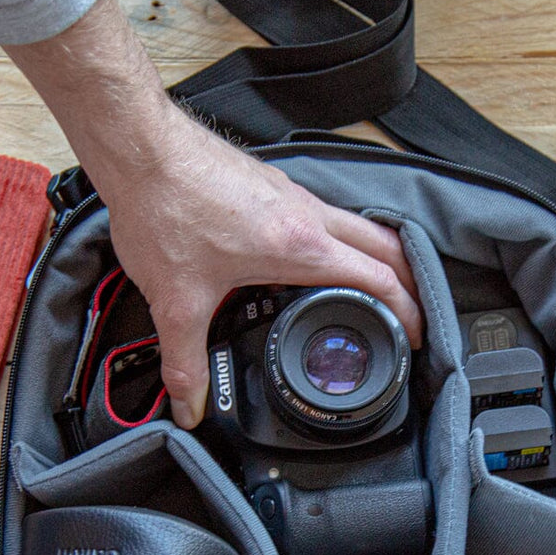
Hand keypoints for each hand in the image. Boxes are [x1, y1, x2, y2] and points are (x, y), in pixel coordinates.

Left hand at [4, 0, 421, 428]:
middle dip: (409, 280)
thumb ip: (185, 362)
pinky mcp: (275, 185)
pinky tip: (317, 260)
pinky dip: (343, 239)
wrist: (140, 147)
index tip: (415, 336)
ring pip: (360, 225)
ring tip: (376, 290)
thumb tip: (189, 407)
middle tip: (411, 313)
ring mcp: (294, 195)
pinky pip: (329, 214)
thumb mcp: (177, 301)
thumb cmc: (164, 210)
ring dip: (378, 256)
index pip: (380, 277)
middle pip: (386, 245)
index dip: (408, 310)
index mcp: (300, 247)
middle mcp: (307, 215)